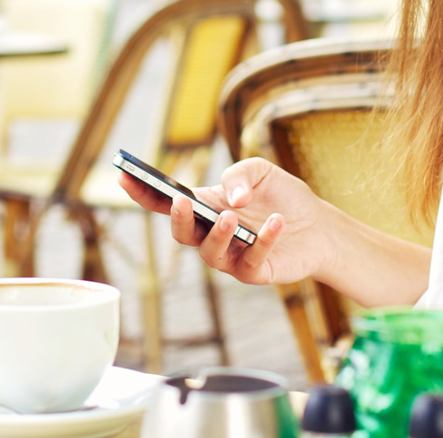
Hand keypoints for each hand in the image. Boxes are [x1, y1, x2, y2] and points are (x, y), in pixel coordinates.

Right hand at [117, 158, 331, 286]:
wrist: (319, 226)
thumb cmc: (282, 197)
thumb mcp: (261, 171)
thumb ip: (240, 173)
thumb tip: (231, 197)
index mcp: (205, 207)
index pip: (166, 202)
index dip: (142, 192)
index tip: (123, 176)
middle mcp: (212, 235)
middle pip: (182, 234)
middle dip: (177, 219)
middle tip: (182, 202)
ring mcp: (231, 256)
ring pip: (210, 253)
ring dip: (217, 234)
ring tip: (230, 217)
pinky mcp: (255, 271)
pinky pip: (252, 260)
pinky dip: (264, 240)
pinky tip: (276, 222)